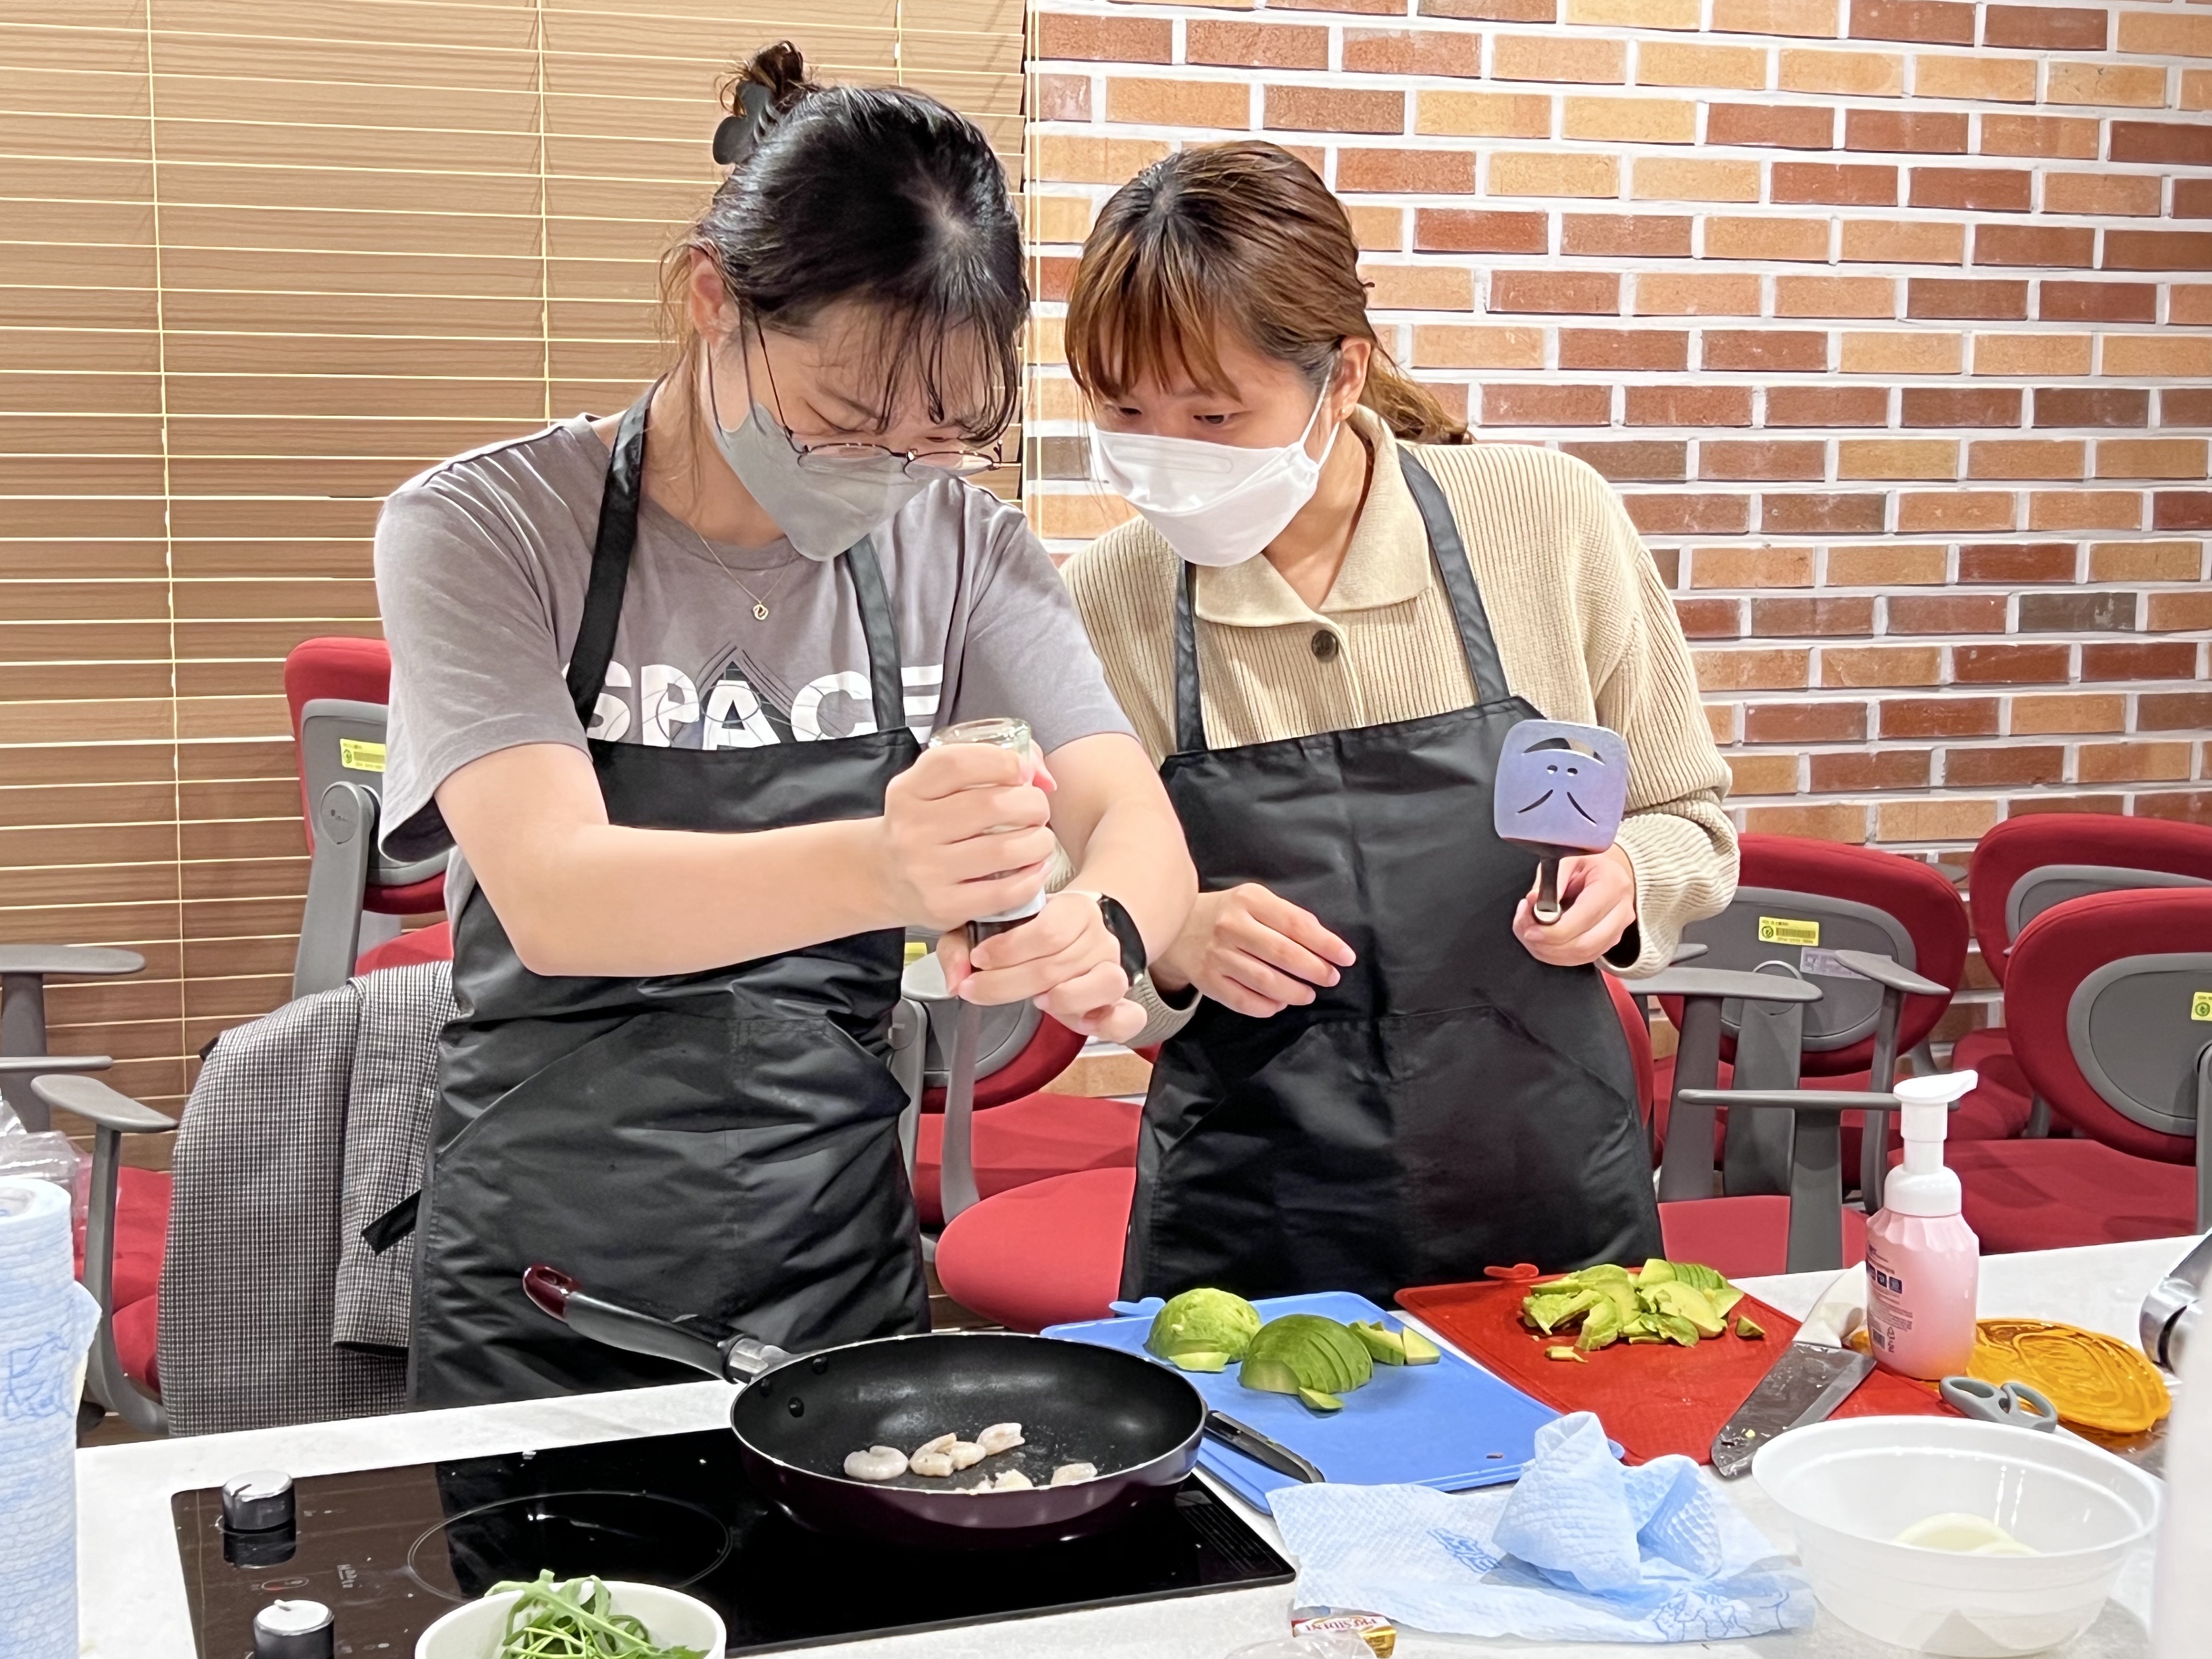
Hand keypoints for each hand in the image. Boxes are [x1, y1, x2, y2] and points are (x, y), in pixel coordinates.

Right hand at [875, 743, 1055, 932]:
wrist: (885, 877)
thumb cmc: (925, 825)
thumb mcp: (934, 787)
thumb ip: (988, 765)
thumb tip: (1042, 776)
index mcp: (908, 791)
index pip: (958, 764)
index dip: (1002, 762)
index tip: (1024, 771)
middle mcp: (912, 829)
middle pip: (992, 806)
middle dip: (1033, 805)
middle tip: (1038, 810)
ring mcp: (926, 871)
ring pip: (1004, 850)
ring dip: (1039, 842)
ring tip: (1041, 840)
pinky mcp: (943, 906)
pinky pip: (1004, 892)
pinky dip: (1032, 879)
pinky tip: (1035, 868)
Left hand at [938, 891, 1143, 1041]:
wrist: (1075, 931)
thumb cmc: (1030, 930)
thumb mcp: (993, 924)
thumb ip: (962, 944)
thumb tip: (955, 979)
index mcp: (1073, 909)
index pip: (1047, 931)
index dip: (1007, 950)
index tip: (978, 960)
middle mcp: (1099, 937)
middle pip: (1057, 966)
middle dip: (1007, 984)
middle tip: (978, 989)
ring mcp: (1113, 969)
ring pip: (1103, 984)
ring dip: (1064, 998)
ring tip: (1039, 999)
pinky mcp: (1119, 1002)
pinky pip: (1129, 1017)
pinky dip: (1108, 1024)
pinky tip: (1080, 1021)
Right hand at [1150, 884, 1355, 1019]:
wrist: (1178, 926)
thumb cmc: (1228, 913)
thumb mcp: (1255, 900)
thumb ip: (1287, 916)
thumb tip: (1324, 944)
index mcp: (1249, 901)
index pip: (1296, 924)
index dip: (1325, 943)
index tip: (1346, 957)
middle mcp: (1231, 927)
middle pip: (1283, 954)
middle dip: (1314, 970)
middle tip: (1330, 978)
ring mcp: (1218, 956)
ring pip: (1265, 981)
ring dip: (1295, 992)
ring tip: (1308, 994)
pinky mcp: (1207, 981)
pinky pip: (1244, 1001)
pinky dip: (1267, 1007)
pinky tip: (1279, 1004)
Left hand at [1513, 844, 1636, 966]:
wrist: (1608, 872)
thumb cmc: (1585, 864)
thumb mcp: (1567, 860)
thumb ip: (1551, 880)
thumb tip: (1534, 902)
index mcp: (1612, 884)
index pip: (1583, 918)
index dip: (1553, 931)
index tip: (1529, 929)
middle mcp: (1621, 910)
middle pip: (1584, 944)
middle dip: (1548, 945)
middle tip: (1526, 933)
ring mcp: (1619, 930)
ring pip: (1583, 955)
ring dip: (1550, 952)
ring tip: (1531, 935)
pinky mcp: (1611, 942)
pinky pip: (1583, 958)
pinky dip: (1558, 955)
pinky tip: (1543, 942)